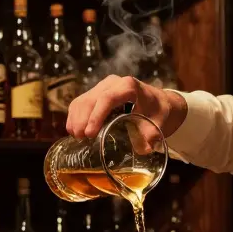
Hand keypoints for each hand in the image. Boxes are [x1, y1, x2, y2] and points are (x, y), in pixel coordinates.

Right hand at [65, 74, 186, 140]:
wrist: (158, 102)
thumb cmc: (158, 111)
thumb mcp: (159, 123)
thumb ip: (151, 134)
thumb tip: (144, 148)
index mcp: (129, 86)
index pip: (108, 98)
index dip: (96, 116)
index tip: (90, 134)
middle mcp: (113, 83)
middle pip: (91, 99)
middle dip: (83, 119)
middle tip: (80, 138)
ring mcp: (103, 86)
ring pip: (83, 100)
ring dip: (76, 118)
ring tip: (76, 136)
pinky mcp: (96, 93)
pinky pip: (80, 102)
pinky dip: (74, 115)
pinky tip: (73, 129)